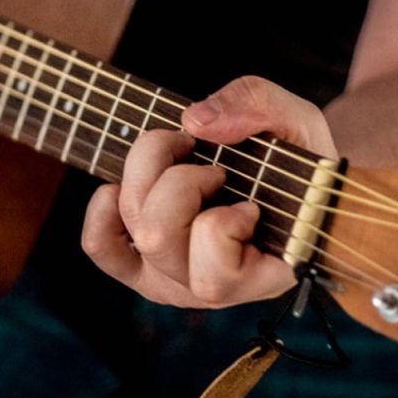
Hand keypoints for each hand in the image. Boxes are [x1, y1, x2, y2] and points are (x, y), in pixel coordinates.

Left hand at [81, 76, 337, 307]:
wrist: (286, 178)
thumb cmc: (297, 158)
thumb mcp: (296, 121)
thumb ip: (257, 107)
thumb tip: (195, 121)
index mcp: (260, 277)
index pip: (216, 276)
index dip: (225, 223)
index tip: (250, 201)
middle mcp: (209, 289)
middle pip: (157, 238)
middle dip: (180, 180)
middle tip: (213, 166)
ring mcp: (171, 278)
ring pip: (134, 230)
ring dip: (148, 177)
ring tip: (181, 159)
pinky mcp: (140, 264)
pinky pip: (101, 245)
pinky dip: (103, 210)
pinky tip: (124, 185)